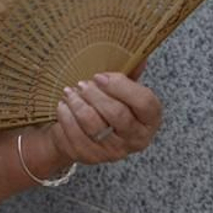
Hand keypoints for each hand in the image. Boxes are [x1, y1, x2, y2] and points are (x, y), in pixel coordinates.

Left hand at [41, 72, 162, 167]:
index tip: (100, 77)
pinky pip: (75, 135)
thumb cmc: (106, 106)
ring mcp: (114, 151)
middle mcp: (137, 139)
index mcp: (150, 119)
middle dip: (95, 95)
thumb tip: (139, 55)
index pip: (145, 102)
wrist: (82, 133)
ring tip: (69, 93)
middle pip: (117, 114)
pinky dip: (65, 117)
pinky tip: (63, 106)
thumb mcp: (120, 89)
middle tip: (82, 84)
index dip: (121, 86)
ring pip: (93, 124)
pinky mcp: (91, 156)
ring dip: (77, 104)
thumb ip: (130, 73)